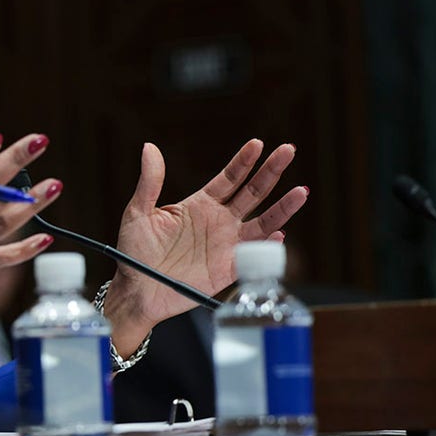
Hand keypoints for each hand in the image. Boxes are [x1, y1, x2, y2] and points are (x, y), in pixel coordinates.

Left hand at [105, 140, 307, 351]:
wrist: (136, 291)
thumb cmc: (133, 252)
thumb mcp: (138, 212)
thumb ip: (149, 182)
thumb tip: (149, 147)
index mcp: (200, 204)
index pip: (229, 178)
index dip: (243, 161)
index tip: (257, 144)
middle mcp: (219, 221)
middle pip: (252, 193)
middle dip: (270, 172)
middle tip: (288, 150)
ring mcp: (226, 245)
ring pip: (262, 222)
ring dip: (282, 208)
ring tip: (301, 191)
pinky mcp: (228, 270)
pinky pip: (254, 256)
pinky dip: (268, 245)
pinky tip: (279, 233)